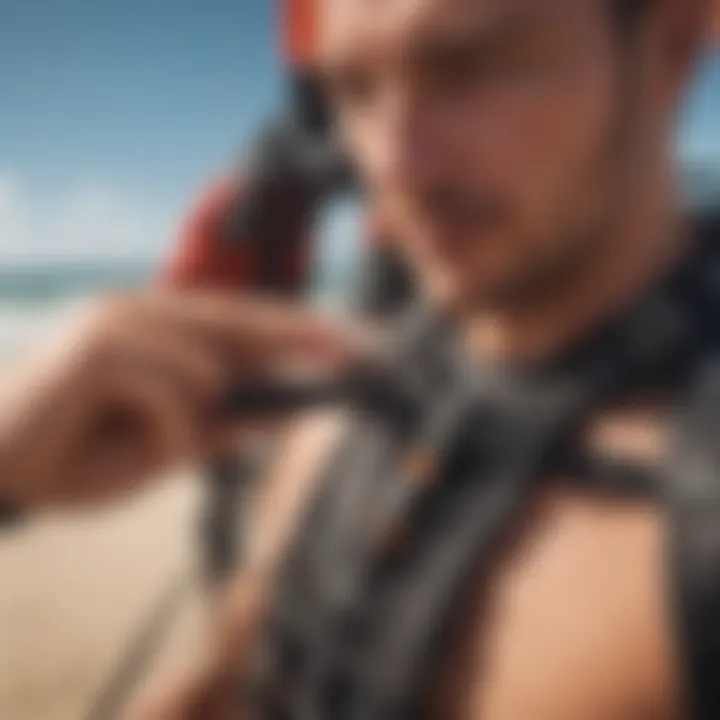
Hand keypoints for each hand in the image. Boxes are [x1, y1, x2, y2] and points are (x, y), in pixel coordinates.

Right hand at [0, 290, 363, 510]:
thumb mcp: (164, 447)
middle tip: (361, 348)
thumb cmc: (74, 456)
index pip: (239, 320)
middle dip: (301, 335)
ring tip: (149, 442)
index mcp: (154, 329)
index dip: (295, 328)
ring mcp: (119, 321)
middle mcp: (139, 311)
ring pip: (211, 365)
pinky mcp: (102, 347)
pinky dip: (172, 428)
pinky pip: (177, 390)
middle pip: (240, 318)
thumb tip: (280, 413)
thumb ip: (217, 425)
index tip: (348, 341)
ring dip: (201, 415)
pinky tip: (134, 442)